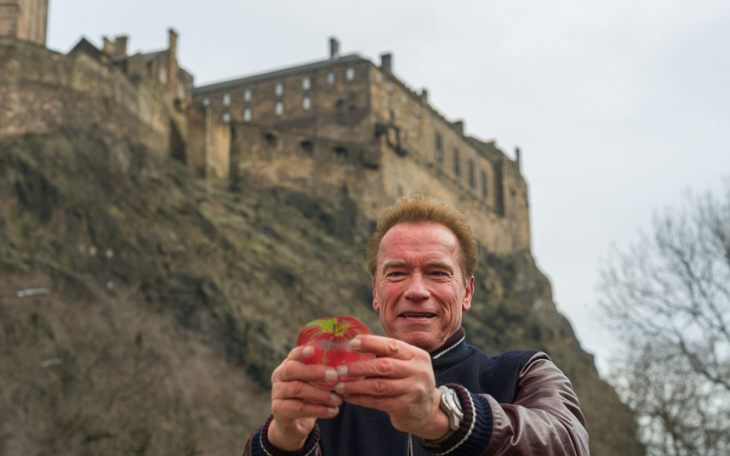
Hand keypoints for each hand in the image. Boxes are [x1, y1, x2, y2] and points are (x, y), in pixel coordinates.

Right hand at [268, 345, 342, 450]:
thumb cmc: (308, 397)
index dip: (301, 352)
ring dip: (321, 394)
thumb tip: (347, 366)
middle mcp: (279, 377)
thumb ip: (323, 373)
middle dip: (315, 372)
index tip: (313, 350)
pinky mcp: (278, 410)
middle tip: (335, 376)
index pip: (292, 355)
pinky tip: (333, 411)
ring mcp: (276, 393)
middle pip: (293, 370)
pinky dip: (318, 410)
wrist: (294, 424)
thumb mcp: (312, 383)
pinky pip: (299, 408)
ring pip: (298, 389)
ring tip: (338, 400)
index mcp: (287, 365)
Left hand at [333, 335, 450, 439]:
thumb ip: (387, 355)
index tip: (351, 343)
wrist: (428, 411)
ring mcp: (414, 390)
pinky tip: (349, 397)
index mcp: (416, 355)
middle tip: (339, 370)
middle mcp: (418, 371)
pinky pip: (378, 402)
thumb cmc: (409, 381)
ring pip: (379, 386)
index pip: (391, 345)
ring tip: (339, 386)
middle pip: (384, 366)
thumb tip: (354, 344)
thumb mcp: (406, 364)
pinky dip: (361, 399)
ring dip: (356, 386)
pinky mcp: (406, 407)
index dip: (370, 343)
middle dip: (358, 368)